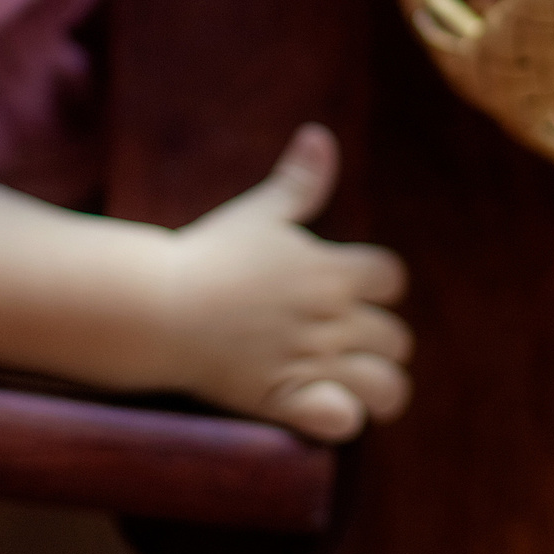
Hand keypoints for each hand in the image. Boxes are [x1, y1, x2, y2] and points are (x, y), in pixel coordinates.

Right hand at [161, 125, 411, 441]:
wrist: (158, 305)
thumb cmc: (210, 254)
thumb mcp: (260, 212)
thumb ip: (300, 180)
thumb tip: (320, 135)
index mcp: (331, 271)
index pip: (392, 278)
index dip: (379, 286)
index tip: (352, 292)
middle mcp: (331, 317)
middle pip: (396, 336)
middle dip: (379, 340)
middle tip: (348, 342)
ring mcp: (312, 360)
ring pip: (386, 385)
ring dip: (379, 387)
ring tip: (356, 385)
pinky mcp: (286, 398)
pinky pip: (342, 419)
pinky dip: (343, 417)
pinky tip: (328, 409)